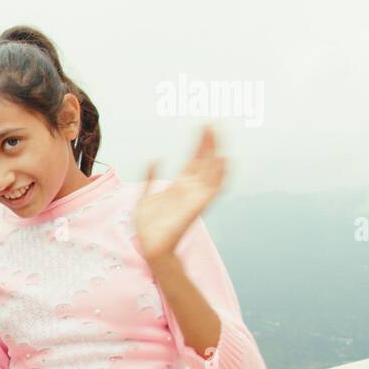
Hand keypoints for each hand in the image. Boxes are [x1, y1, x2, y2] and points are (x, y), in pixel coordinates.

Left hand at [134, 126, 225, 263]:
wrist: (151, 246)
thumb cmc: (149, 226)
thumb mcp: (145, 195)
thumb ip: (151, 177)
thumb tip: (154, 158)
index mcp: (180, 185)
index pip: (195, 159)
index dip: (200, 143)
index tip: (204, 125)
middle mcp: (191, 189)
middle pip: (205, 161)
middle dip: (209, 142)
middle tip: (213, 122)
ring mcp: (196, 197)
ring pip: (212, 171)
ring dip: (216, 153)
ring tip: (218, 134)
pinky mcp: (197, 207)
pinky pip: (213, 189)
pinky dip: (220, 175)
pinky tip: (223, 159)